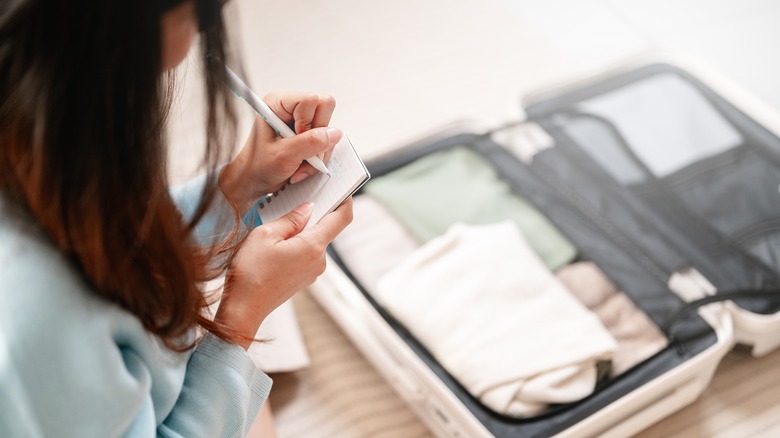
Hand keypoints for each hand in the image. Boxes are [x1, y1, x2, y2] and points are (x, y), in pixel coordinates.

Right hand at [214, 197, 352, 348]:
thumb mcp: (266, 235)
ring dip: (301, 230)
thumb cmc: (251, 271)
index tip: (341, 188)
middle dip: (314, 214)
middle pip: (326, 228)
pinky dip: (297, 244)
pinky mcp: (304, 278)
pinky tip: (277, 244)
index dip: (345, 201)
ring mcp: (313, 271)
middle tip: (295, 200)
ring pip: (314, 241)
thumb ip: (290, 218)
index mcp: (313, 246)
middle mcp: (319, 260)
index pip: (342, 218)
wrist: (243, 308)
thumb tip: (308, 207)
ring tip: (278, 226)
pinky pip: (306, 253)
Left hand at [220, 93, 340, 213]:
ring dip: (317, 152)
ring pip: (328, 128)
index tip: (298, 140)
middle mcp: (291, 107)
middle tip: (303, 153)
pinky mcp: (308, 133)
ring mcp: (301, 120)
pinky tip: (302, 165)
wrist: (253, 181)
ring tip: (299, 165)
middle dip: (318, 138)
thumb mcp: (283, 156)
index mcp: (278, 103)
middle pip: (324, 110)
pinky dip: (317, 156)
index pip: (311, 100)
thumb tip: (334, 133)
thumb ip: (309, 143)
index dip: (310, 122)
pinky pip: (326, 140)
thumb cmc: (257, 166)